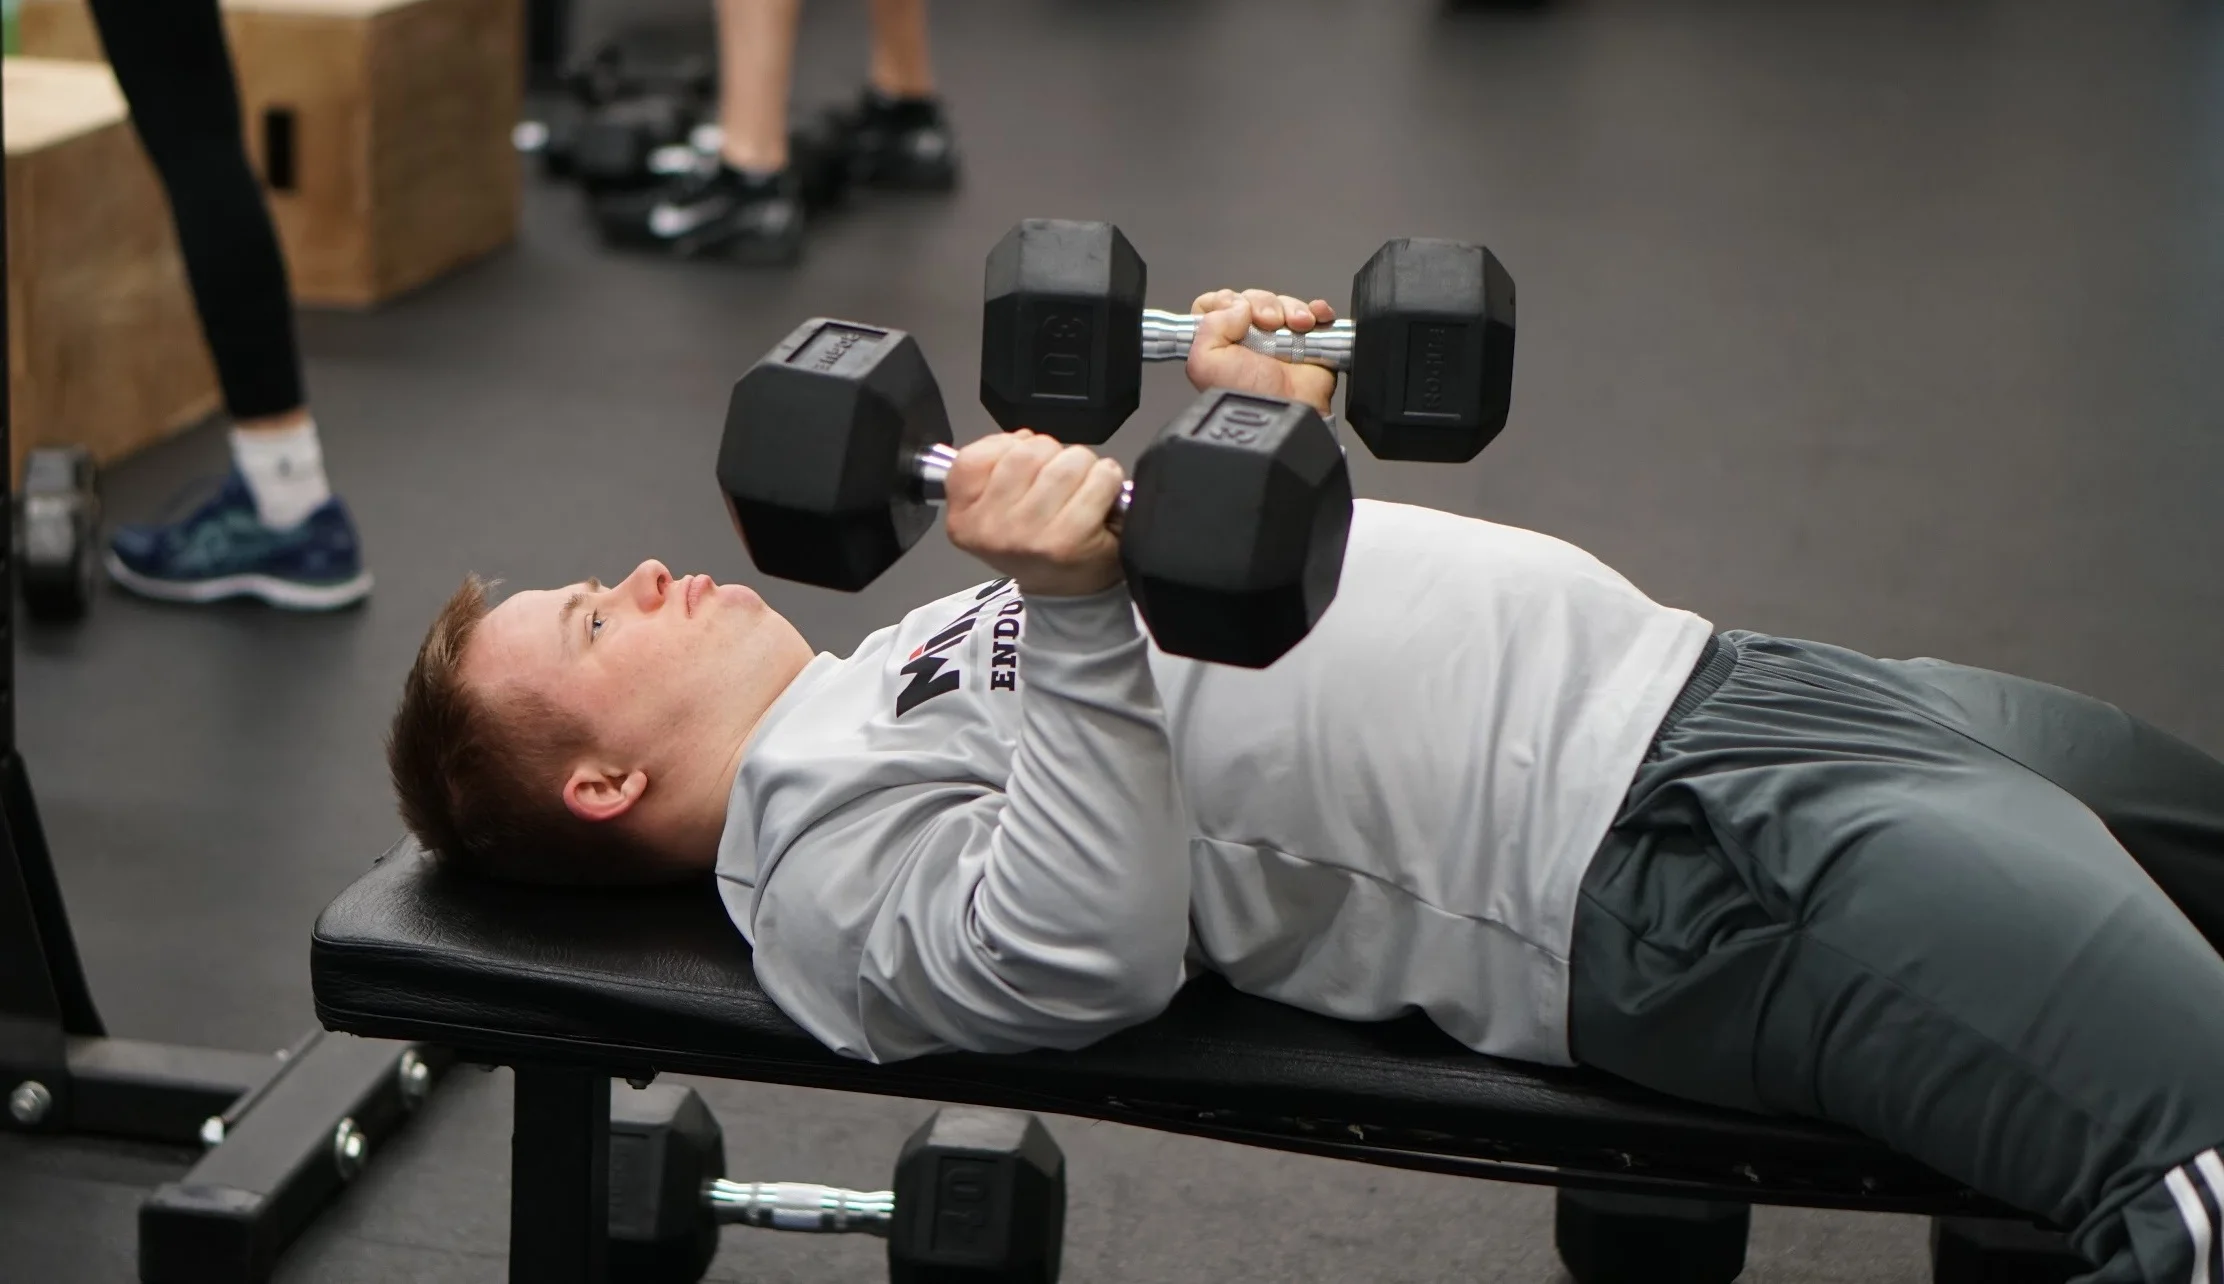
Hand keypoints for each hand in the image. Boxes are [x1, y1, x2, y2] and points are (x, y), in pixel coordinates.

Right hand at [943, 430, 1126, 595]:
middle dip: (1052, 453)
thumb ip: (995, 465)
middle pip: (1025, 452)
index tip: (1024, 467)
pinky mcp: (1070, 539)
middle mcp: (991, 529)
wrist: (1065, 591)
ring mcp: (1029, 535)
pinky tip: (1102, 493)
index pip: (972, 457)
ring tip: (1083, 486)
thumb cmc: (1034, 541)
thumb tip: (1023, 437)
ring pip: (1064, 462)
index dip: (1004, 448)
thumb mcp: (994, 507)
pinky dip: (1107, 478)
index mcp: (964, 519)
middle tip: (1061, 479)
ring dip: (1083, 465)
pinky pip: (1097, 480)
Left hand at [1185, 288, 1339, 418]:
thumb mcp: (1205, 363)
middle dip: (1262, 304)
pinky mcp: (1308, 342)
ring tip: (1296, 326)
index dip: (1225, 301)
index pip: (1216, 304)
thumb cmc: (1248, 396)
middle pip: (1252, 299)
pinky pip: (1314, 313)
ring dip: (1291, 309)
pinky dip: (1316, 311)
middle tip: (1267, 323)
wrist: (1288, 411)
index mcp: (1221, 344)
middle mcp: (1249, 340)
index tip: (1235, 312)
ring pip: (1282, 303)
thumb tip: (1238, 307)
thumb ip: (1209, 326)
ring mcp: (1279, 340)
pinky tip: (1313, 319)